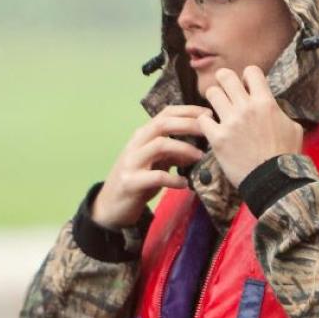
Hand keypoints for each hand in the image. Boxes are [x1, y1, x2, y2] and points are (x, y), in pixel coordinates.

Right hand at [89, 106, 211, 228]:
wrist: (110, 206)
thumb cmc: (136, 181)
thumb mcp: (155, 164)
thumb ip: (172, 155)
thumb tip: (196, 150)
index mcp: (142, 136)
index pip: (165, 114)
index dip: (188, 111)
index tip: (208, 114)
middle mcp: (136, 144)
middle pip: (163, 124)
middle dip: (188, 124)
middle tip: (208, 130)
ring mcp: (132, 162)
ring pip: (159, 145)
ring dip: (183, 149)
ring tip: (200, 157)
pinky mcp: (131, 182)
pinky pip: (156, 176)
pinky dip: (174, 179)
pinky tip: (184, 184)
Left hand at [199, 66, 302, 186]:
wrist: (273, 181)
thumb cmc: (286, 156)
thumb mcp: (294, 128)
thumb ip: (281, 114)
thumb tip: (275, 109)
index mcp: (265, 102)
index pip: (251, 71)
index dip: (248, 77)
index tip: (247, 87)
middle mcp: (246, 108)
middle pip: (226, 76)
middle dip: (225, 81)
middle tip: (226, 91)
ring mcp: (230, 122)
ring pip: (212, 93)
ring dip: (214, 99)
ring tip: (218, 108)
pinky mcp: (217, 138)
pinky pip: (202, 120)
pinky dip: (205, 122)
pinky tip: (211, 128)